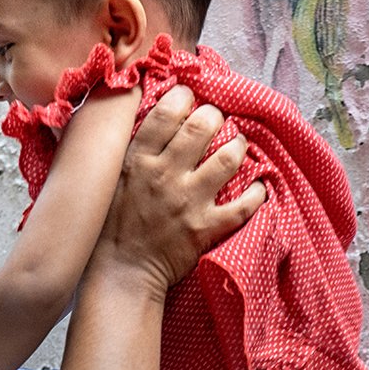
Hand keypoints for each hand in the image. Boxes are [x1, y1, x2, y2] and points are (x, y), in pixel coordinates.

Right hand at [96, 87, 259, 292]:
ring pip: (228, 158)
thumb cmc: (111, 225)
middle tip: (216, 121)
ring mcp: (188, 202)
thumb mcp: (110, 179)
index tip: (189, 99)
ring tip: (237, 145)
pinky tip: (258, 187)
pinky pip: (243, 205)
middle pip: (203, 126)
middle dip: (215, 116)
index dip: (185, 97)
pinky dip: (257, 193)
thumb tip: (138, 111)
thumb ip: (128, 148)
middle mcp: (165, 175)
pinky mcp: (205, 228)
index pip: (168, 112)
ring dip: (238, 146)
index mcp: (138, 160)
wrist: (121, 272)